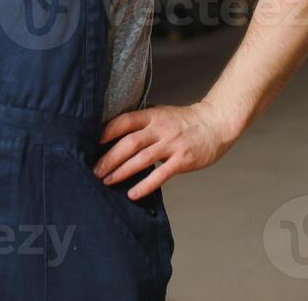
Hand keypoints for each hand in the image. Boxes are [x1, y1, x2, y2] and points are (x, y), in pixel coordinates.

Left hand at [92, 101, 242, 199]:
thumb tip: (113, 134)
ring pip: (141, 159)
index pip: (125, 121)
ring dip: (121, 172)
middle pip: (129, 143)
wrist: (216, 124)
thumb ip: (142, 123)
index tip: (91, 143)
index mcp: (153, 115)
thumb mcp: (162, 114)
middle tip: (94, 171)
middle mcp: (160, 129)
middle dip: (109, 158)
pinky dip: (145, 185)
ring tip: (106, 181)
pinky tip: (132, 194)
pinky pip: (160, 175)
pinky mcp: (182, 160)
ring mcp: (172, 144)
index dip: (107, 132)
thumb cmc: (184, 121)